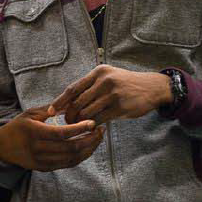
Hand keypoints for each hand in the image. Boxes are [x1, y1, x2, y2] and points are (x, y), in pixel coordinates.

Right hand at [0, 105, 104, 171]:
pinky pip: (68, 164)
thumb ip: (49, 109)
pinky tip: (89, 147)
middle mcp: (38, 149)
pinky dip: (81, 156)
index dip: (79, 129)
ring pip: (72, 158)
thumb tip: (71, 104)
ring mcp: (42, 161)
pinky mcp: (45, 168)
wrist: (4, 148)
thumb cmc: (19, 126)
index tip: (93, 123)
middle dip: (89, 139)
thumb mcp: (30, 113)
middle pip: (70, 147)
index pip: (61, 133)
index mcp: (33, 132)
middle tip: (100, 130)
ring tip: (98, 138)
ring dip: (88, 148)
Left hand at [50, 65, 172, 123]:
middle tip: (67, 123)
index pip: (73, 88)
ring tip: (79, 127)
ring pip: (86, 113)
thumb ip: (90, 86)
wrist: (152, 87)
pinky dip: (92, 126)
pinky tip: (92, 128)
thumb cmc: (125, 84)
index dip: (59, 101)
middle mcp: (104, 81)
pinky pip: (99, 120)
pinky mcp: (120, 107)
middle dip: (69, 116)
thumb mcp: (108, 77)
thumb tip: (68, 103)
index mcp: (98, 73)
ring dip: (80, 123)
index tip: (50, 111)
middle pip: (77, 103)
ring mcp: (112, 94)